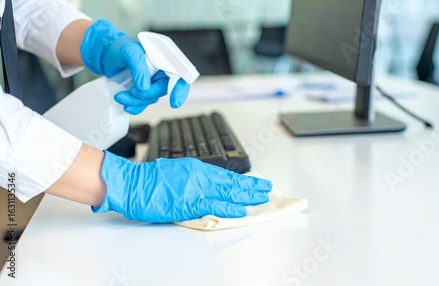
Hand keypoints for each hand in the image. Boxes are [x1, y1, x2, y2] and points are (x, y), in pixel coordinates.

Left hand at [80, 20, 188, 113]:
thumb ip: (138, 67)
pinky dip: (135, 107)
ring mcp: (153, 82)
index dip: (179, 89)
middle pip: (163, 90)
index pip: (179, 76)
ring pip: (152, 98)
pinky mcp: (143, 91)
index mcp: (164, 60)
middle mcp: (161, 72)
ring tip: (120, 96)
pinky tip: (125, 104)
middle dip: (147, 95)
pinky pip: (144, 104)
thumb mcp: (129, 52)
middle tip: (132, 92)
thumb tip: (145, 87)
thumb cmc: (120, 47)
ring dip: (136, 101)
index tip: (174, 102)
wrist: (106, 54)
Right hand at [92, 151, 272, 222]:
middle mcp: (200, 176)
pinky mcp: (189, 202)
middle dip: (251, 186)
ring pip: (228, 192)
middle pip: (232, 182)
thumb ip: (194, 178)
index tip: (255, 182)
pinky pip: (214, 206)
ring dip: (247, 195)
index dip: (243, 180)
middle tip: (267, 189)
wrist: (133, 183)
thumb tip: (207, 185)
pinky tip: (241, 210)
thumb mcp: (177, 171)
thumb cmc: (150, 180)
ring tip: (262, 198)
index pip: (226, 175)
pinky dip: (229, 208)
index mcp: (197, 168)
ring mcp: (196, 189)